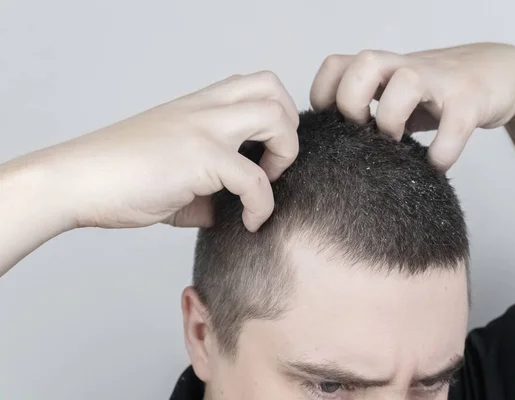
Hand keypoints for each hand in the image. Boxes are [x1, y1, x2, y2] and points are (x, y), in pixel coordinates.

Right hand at [38, 71, 298, 231]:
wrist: (74, 182)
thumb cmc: (117, 178)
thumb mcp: (172, 175)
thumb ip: (207, 187)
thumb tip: (231, 213)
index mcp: (197, 106)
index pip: (254, 86)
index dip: (274, 117)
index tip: (265, 156)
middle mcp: (204, 109)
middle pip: (272, 87)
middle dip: (289, 127)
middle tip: (275, 163)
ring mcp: (202, 128)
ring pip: (273, 116)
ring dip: (285, 153)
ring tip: (266, 185)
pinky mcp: (199, 157)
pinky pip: (254, 178)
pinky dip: (262, 204)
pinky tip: (250, 222)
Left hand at [310, 43, 514, 170]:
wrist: (499, 73)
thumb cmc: (434, 93)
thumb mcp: (392, 94)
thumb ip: (366, 108)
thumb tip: (329, 146)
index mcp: (382, 67)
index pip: (335, 66)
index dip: (323, 97)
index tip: (333, 126)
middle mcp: (406, 66)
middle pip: (363, 64)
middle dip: (353, 104)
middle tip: (363, 132)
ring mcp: (439, 80)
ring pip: (405, 82)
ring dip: (392, 120)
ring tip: (396, 146)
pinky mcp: (471, 98)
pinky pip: (454, 125)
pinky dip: (442, 152)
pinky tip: (435, 165)